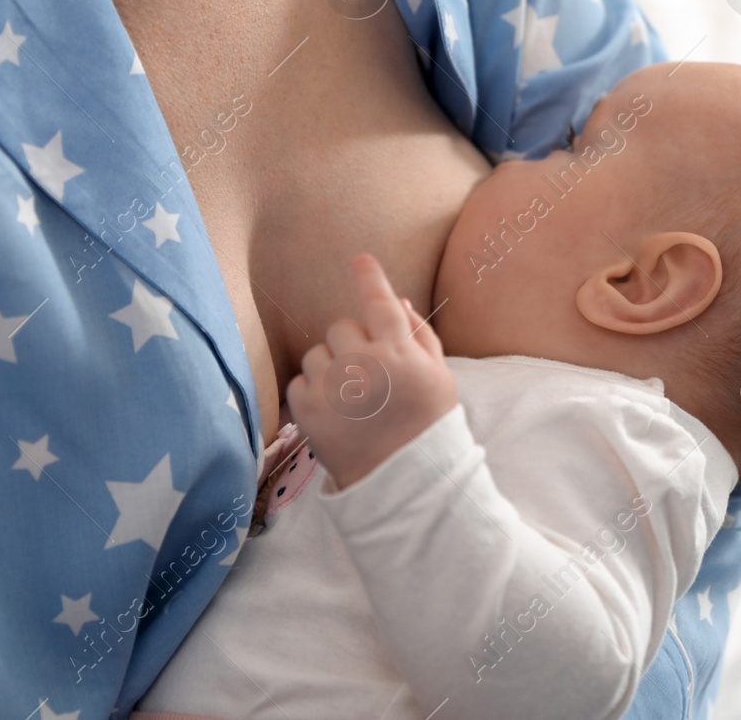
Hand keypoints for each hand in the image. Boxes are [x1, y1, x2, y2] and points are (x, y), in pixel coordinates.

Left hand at [287, 254, 457, 489]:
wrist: (403, 481)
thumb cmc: (426, 425)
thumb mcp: (440, 377)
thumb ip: (420, 335)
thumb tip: (398, 301)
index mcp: (399, 353)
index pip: (379, 302)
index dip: (369, 277)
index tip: (359, 260)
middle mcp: (363, 364)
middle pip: (342, 327)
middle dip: (352, 344)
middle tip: (368, 374)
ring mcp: (332, 387)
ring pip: (317, 353)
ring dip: (330, 368)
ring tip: (351, 399)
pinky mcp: (306, 410)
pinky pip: (300, 381)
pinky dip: (313, 393)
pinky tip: (336, 413)